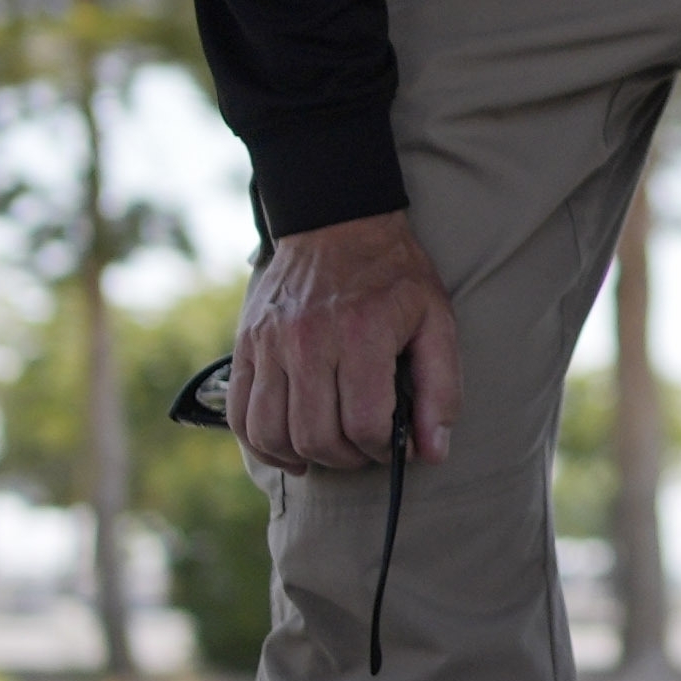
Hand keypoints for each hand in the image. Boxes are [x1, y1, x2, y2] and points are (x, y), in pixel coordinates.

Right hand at [232, 212, 460, 472]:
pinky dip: (262, 445)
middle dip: (348, 458)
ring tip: (330, 450)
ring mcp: (270, 343)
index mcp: (361, 333)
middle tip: (365, 448)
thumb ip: (441, 388)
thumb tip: (432, 451)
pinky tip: (290, 450)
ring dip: (305, 457)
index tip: (395, 444)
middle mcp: (308, 340)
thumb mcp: (436, 320)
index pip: (365, 424)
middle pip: (317, 437)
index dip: (384, 449)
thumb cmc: (393, 276)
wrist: (335, 222)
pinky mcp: (246, 345)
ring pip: (272, 433)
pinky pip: (239, 415)